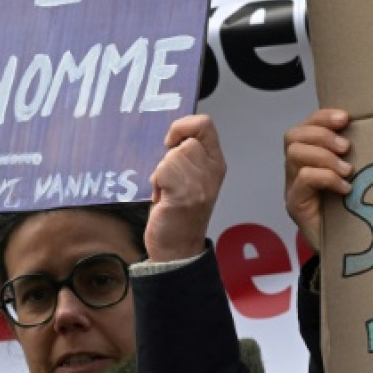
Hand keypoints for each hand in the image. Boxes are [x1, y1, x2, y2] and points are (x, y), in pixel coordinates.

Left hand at [146, 114, 225, 261]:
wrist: (177, 248)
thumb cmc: (178, 213)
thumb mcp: (191, 177)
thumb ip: (187, 156)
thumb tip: (169, 136)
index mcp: (215, 162)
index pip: (205, 124)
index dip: (183, 126)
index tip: (170, 142)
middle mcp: (212, 170)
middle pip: (185, 141)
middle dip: (168, 158)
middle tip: (169, 179)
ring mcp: (200, 182)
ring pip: (171, 157)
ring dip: (160, 173)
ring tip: (166, 192)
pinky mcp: (184, 194)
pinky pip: (162, 172)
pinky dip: (156, 184)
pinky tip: (162, 199)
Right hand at [283, 108, 352, 253]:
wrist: (346, 254)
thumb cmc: (354, 214)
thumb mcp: (355, 179)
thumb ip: (355, 158)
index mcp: (308, 159)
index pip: (305, 127)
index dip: (321, 117)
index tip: (346, 118)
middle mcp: (295, 171)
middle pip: (293, 136)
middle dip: (322, 134)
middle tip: (346, 147)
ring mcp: (293, 188)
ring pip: (295, 153)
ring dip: (324, 156)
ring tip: (347, 170)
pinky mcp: (296, 206)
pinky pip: (303, 179)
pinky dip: (326, 178)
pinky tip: (344, 188)